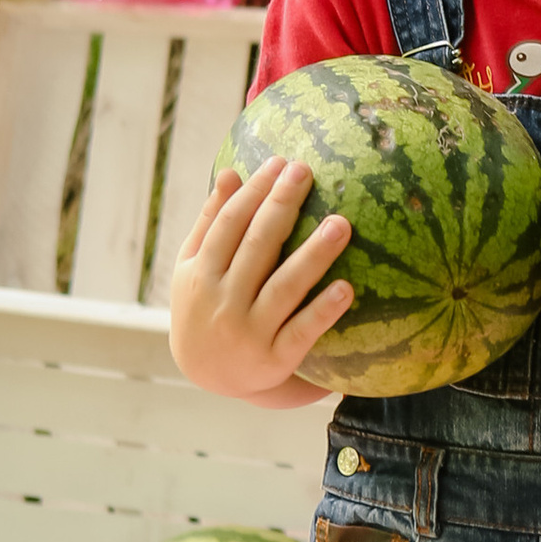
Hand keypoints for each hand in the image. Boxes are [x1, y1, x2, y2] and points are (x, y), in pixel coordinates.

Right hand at [166, 158, 354, 403]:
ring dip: (312, 255)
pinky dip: (322, 311)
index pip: (229, 224)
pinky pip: (301, 333)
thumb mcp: (194, 268)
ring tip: (340, 224)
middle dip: (281, 206)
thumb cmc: (205, 308)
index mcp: (199, 274)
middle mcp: (221, 302)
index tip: (281, 163)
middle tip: (306, 172)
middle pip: (256, 246)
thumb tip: (230, 172)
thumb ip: (210, 223)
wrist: (208, 378)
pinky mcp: (274, 360)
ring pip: (283, 288)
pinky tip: (346, 288)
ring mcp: (248, 332)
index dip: (254, 192)